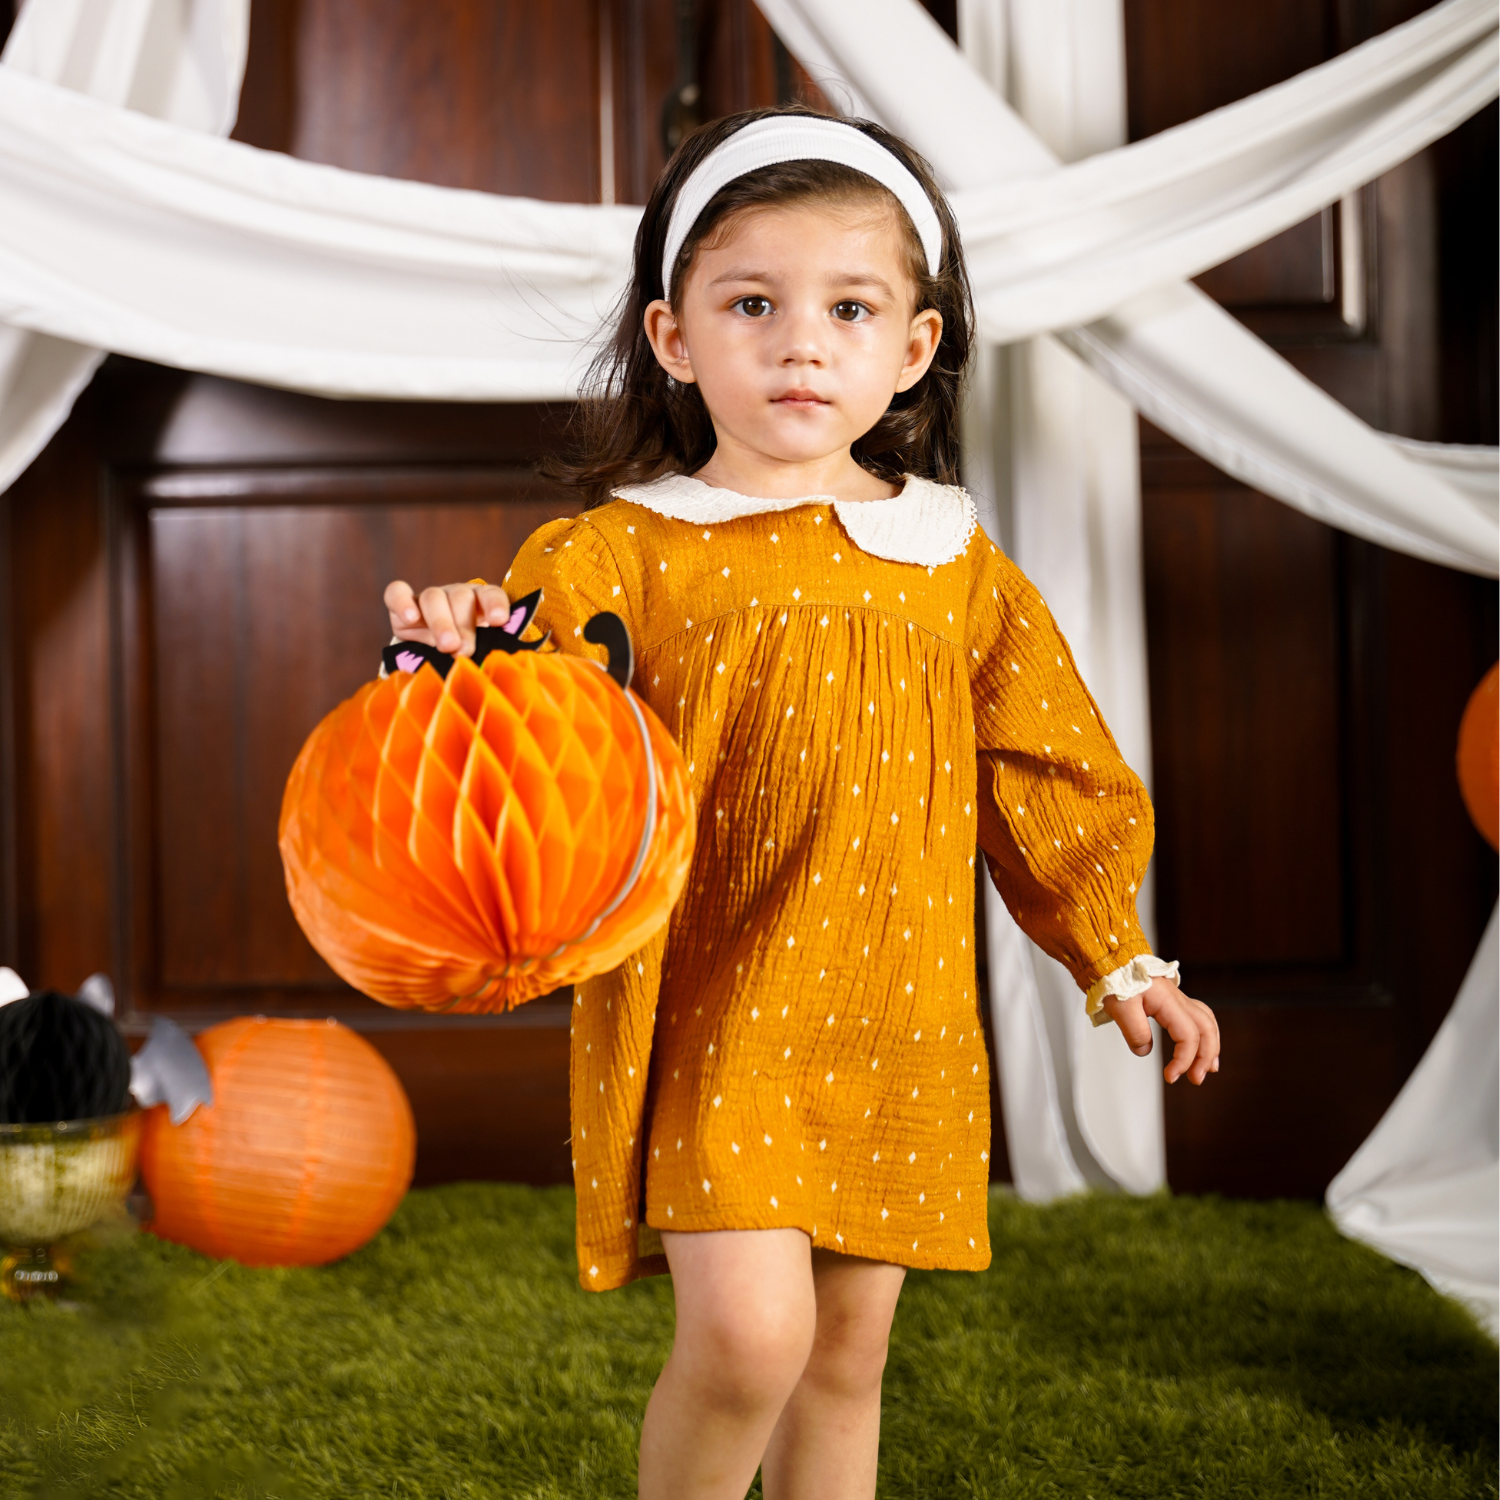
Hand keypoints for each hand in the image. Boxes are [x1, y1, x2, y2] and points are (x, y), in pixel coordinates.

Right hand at [383, 579, 510, 657]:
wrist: (431, 657)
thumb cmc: (463, 655)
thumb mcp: (478, 652)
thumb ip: (486, 652)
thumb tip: (492, 665)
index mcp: (481, 603)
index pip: (490, 594)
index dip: (495, 604)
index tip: (499, 621)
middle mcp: (456, 595)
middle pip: (460, 598)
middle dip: (464, 625)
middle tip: (465, 650)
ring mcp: (430, 597)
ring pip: (433, 598)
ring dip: (441, 622)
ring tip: (447, 646)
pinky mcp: (402, 602)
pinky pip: (397, 592)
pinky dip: (402, 602)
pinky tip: (410, 618)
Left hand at [1102, 977, 1219, 1085]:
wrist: (1111, 960)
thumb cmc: (1114, 979)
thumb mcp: (1119, 1007)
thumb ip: (1134, 1031)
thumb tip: (1145, 1051)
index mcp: (1168, 1001)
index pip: (1188, 1035)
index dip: (1184, 1059)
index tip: (1171, 1077)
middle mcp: (1178, 1000)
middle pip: (1206, 1029)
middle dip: (1205, 1057)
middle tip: (1196, 1079)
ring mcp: (1177, 999)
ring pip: (1206, 1022)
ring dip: (1210, 1046)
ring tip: (1208, 1068)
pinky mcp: (1171, 1002)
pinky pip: (1197, 1018)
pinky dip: (1203, 1034)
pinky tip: (1199, 1046)